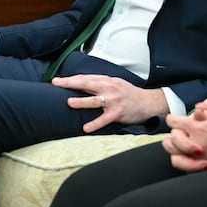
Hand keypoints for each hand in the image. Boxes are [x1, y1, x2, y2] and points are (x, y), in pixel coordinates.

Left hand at [51, 74, 168, 133]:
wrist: (149, 102)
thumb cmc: (129, 93)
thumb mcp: (115, 83)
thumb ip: (100, 83)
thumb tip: (81, 84)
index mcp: (106, 81)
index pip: (85, 78)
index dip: (70, 79)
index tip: (57, 80)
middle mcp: (109, 88)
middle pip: (87, 84)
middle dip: (70, 83)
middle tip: (57, 83)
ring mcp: (113, 101)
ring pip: (94, 100)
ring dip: (81, 101)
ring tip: (69, 102)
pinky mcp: (118, 113)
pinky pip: (104, 119)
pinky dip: (94, 124)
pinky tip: (86, 128)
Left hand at [163, 98, 206, 171]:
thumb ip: (206, 104)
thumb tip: (197, 108)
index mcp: (198, 128)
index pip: (172, 122)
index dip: (173, 119)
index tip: (176, 119)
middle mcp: (196, 144)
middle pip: (170, 142)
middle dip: (172, 136)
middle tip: (180, 134)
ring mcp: (201, 158)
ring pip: (175, 159)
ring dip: (176, 152)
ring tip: (181, 149)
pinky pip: (189, 171)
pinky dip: (187, 165)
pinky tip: (191, 160)